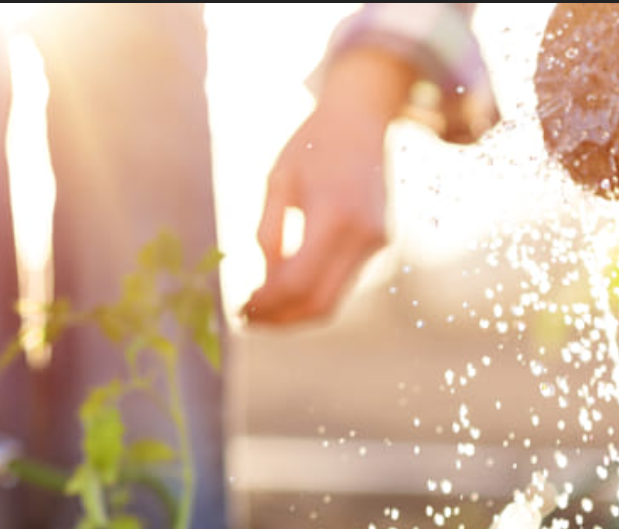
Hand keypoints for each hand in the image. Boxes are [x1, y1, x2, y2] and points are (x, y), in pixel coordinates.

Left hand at [243, 48, 417, 325]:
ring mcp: (375, 243)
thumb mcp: (278, 181)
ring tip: (261, 309)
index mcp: (333, 215)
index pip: (296, 283)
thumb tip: (265, 284)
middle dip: (280, 319)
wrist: (363, 118)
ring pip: (332, 301)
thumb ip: (270, 233)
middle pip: (318, 304)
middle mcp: (362, 236)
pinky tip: (285, 289)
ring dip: (294, 313)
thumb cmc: (312, 145)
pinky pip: (341, 283)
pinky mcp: (379, 244)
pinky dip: (311, 294)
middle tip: (247, 319)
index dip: (265, 303)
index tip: (240, 308)